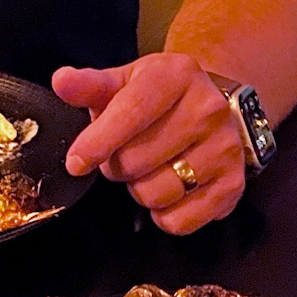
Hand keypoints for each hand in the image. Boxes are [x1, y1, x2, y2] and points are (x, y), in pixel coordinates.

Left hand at [52, 53, 245, 234]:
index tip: (76, 162)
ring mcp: (225, 148)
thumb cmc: (158, 96)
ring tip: (148, 169)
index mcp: (177, 75)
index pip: (131, 113)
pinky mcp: (234, 186)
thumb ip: (90, 85)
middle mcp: (208, 109)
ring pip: (156, 193)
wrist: (213, 105)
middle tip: (124, 155)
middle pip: (137, 161)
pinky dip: (163, 215)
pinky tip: (169, 189)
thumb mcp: (125, 81)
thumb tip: (62, 81)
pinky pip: (179, 221)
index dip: (97, 142)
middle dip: (118, 166)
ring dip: (139, 190)